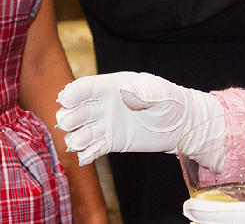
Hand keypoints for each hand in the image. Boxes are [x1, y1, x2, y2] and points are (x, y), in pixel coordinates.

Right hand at [55, 71, 223, 165]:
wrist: (180, 125)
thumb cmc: (171, 102)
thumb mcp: (160, 93)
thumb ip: (143, 92)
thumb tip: (125, 91)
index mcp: (112, 86)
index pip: (87, 87)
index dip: (74, 92)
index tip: (64, 99)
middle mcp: (103, 105)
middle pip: (79, 110)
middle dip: (70, 116)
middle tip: (65, 123)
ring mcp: (105, 124)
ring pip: (83, 130)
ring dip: (76, 137)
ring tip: (75, 143)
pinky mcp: (111, 141)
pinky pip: (94, 148)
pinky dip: (87, 153)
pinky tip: (83, 158)